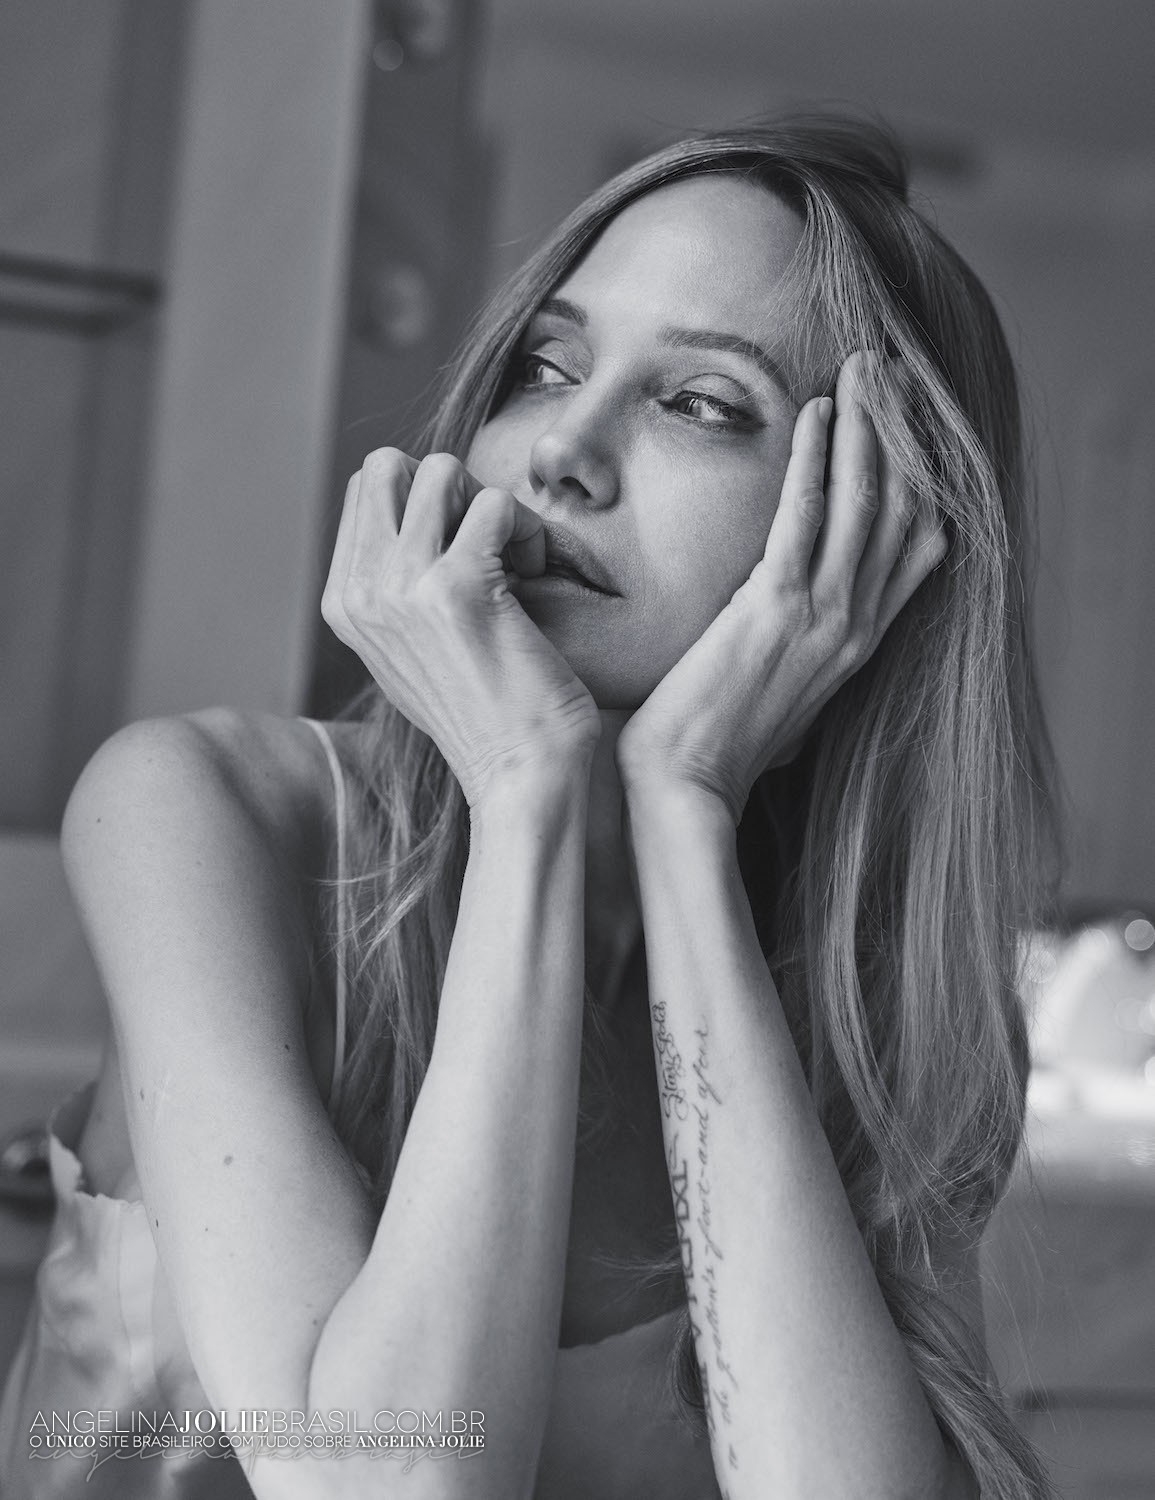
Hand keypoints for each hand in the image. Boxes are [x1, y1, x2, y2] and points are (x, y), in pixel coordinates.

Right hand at [322, 449, 599, 805]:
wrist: (519, 775)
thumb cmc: (486, 712)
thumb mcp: (411, 650)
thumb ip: (394, 588)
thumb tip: (410, 514)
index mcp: (343, 603)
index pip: (367, 491)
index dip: (428, 504)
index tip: (464, 555)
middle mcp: (361, 592)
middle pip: (390, 465)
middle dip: (451, 487)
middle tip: (489, 543)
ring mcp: (401, 587)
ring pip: (443, 470)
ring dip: (492, 505)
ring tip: (516, 562)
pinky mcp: (456, 588)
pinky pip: (496, 502)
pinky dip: (529, 529)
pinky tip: (536, 576)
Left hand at [616, 354, 948, 821]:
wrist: (682, 789)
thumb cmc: (711, 746)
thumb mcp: (772, 691)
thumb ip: (789, 648)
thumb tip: (776, 624)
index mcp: (857, 645)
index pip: (915, 546)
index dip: (916, 476)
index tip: (903, 423)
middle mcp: (855, 628)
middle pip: (903, 509)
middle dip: (900, 433)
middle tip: (887, 372)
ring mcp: (822, 620)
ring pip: (866, 502)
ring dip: (868, 427)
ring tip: (863, 370)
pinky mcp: (773, 611)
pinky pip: (806, 516)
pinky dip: (815, 458)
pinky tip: (814, 410)